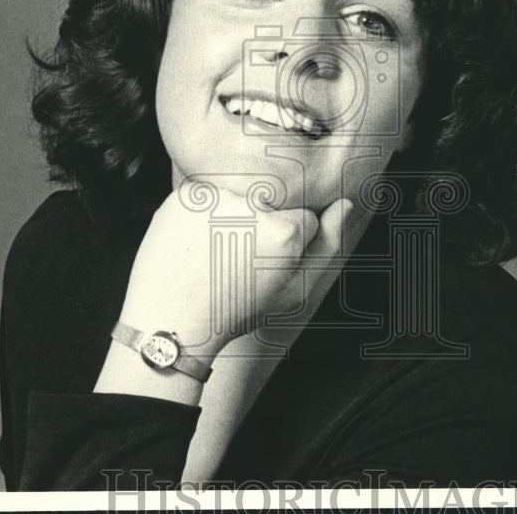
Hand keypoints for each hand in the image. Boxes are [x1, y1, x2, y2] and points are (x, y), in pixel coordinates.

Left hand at [118, 178, 352, 359]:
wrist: (171, 321)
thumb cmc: (234, 311)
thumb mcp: (293, 292)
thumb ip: (327, 246)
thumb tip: (345, 203)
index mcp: (283, 231)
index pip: (304, 219)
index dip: (287, 247)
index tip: (265, 267)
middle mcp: (251, 206)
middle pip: (272, 204)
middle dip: (260, 227)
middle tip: (237, 262)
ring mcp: (214, 198)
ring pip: (239, 197)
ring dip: (231, 217)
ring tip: (214, 254)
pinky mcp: (184, 196)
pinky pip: (206, 196)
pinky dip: (201, 215)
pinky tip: (193, 244)